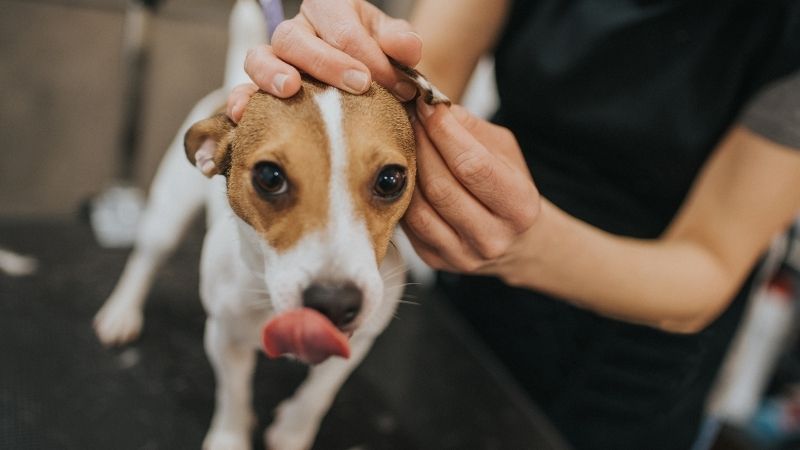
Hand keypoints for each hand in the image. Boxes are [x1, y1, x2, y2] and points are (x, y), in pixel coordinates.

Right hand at [227, 0, 422, 121]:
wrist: (364, 79)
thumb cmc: (376, 58)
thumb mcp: (393, 44)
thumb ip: (402, 42)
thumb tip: (407, 48)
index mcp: (328, 10)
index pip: (343, 28)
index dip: (372, 57)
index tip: (399, 85)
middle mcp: (296, 30)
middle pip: (295, 37)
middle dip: (327, 63)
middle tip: (360, 85)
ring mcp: (274, 59)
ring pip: (259, 57)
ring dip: (273, 74)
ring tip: (290, 90)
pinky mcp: (262, 89)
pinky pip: (242, 90)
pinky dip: (241, 101)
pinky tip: (243, 115)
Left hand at [402, 101, 539, 273]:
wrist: (516, 242)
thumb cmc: (509, 187)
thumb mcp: (505, 152)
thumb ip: (471, 129)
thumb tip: (431, 107)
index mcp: (519, 207)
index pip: (473, 166)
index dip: (444, 132)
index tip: (427, 105)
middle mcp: (492, 238)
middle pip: (441, 187)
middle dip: (421, 145)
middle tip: (409, 117)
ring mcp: (462, 255)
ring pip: (419, 208)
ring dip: (407, 169)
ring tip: (404, 142)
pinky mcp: (436, 261)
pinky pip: (408, 223)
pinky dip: (403, 193)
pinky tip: (405, 173)